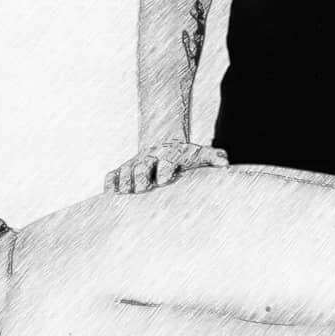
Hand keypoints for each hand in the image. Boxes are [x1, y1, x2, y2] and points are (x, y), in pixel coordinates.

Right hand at [105, 141, 228, 193]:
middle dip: (141, 176)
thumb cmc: (186, 156)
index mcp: (170, 155)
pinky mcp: (124, 169)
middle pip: (143, 165)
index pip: (167, 161)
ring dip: (124, 180)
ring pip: (126, 169)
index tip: (164, 180)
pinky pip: (113, 174)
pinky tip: (110, 194)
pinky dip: (110, 183)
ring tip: (125, 192)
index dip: (165, 169)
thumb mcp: (200, 154)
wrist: (165, 142)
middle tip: (142, 189)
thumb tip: (225, 162)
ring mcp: (136, 163)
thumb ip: (213, 157)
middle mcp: (151, 158)